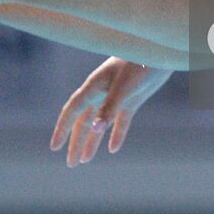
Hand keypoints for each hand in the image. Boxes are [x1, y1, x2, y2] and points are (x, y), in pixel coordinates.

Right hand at [51, 56, 172, 166]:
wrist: (159, 50)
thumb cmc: (138, 62)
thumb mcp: (124, 86)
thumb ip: (110, 107)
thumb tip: (95, 129)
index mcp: (94, 87)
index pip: (73, 110)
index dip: (62, 128)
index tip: (55, 147)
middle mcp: (101, 93)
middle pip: (83, 122)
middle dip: (75, 142)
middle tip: (70, 163)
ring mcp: (116, 97)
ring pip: (99, 124)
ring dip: (92, 142)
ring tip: (84, 160)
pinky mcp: (131, 100)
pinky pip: (120, 122)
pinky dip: (116, 135)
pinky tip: (113, 149)